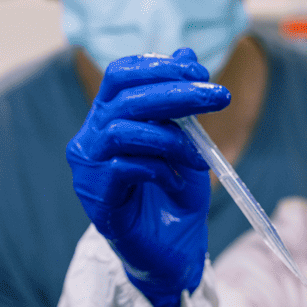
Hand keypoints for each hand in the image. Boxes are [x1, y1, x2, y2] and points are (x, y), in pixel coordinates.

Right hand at [66, 50, 231, 306]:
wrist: (172, 256)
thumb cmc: (175, 199)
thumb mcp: (187, 143)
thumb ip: (182, 103)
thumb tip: (186, 51)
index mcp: (107, 119)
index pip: (120, 74)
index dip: (159, 67)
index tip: (200, 72)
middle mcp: (89, 139)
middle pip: (126, 97)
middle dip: (177, 93)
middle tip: (219, 97)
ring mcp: (87, 170)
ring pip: (123, 130)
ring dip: (171, 138)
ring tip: (199, 157)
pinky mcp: (96, 199)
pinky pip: (125, 168)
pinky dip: (159, 170)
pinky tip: (177, 183)